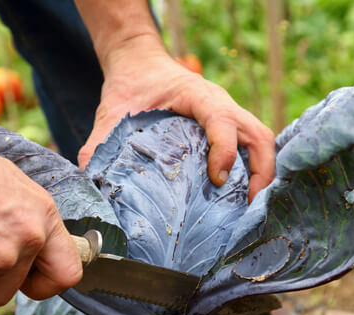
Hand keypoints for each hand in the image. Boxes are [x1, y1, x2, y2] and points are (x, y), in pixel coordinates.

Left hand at [78, 50, 274, 200]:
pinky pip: (254, 146)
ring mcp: (230, 115)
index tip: (217, 178)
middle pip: (258, 133)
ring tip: (252, 207)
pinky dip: (257, 170)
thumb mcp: (111, 112)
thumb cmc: (131, 88)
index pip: (221, 118)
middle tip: (248, 205)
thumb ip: (99, 142)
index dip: (225, 149)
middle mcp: (220, 103)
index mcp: (196, 95)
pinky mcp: (229, 127)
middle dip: (260, 170)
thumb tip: (90, 177)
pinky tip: (244, 197)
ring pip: (262, 140)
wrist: (140, 67)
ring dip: (263, 173)